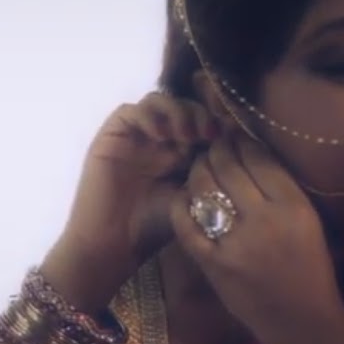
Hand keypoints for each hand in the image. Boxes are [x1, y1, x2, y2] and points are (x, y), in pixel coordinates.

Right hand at [43, 92, 221, 308]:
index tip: (231, 134)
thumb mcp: (191, 197)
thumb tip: (232, 149)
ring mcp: (135, 135)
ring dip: (177, 111)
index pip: (201, 120)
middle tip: (209, 133)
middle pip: (183, 105)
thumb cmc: (153, 226)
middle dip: (200, 114)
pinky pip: (130, 111)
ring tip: (186, 134)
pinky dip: (149, 116)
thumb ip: (207, 172)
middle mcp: (158, 139)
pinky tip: (162, 136)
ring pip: (159, 101)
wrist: (114, 242)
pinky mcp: (112, 135)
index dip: (216, 121)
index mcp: (180, 152)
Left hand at [167, 134, 343, 330]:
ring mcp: (236, 242)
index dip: (242, 141)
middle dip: (217, 150)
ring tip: (199, 167)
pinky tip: (181, 197)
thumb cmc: (310, 269)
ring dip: (198, 171)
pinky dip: (180, 206)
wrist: (301, 320)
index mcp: (295, 206)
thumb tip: (252, 154)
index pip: (259, 157)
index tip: (235, 136)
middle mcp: (265, 219)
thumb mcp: (309, 222)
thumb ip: (282, 190)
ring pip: (205, 189)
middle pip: (229, 167)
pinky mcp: (214, 263)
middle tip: (212, 147)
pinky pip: (186, 225)